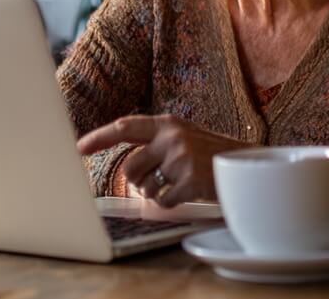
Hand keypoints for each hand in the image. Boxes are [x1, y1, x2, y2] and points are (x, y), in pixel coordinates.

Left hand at [77, 114, 249, 207]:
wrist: (249, 166)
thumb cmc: (212, 157)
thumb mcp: (185, 139)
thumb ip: (157, 145)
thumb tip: (129, 167)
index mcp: (169, 124)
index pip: (125, 127)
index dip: (99, 137)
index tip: (78, 148)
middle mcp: (172, 136)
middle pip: (130, 166)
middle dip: (137, 181)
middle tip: (155, 182)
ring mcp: (181, 157)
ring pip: (144, 186)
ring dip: (154, 192)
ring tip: (176, 185)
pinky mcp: (189, 179)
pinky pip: (162, 201)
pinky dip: (171, 204)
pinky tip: (188, 194)